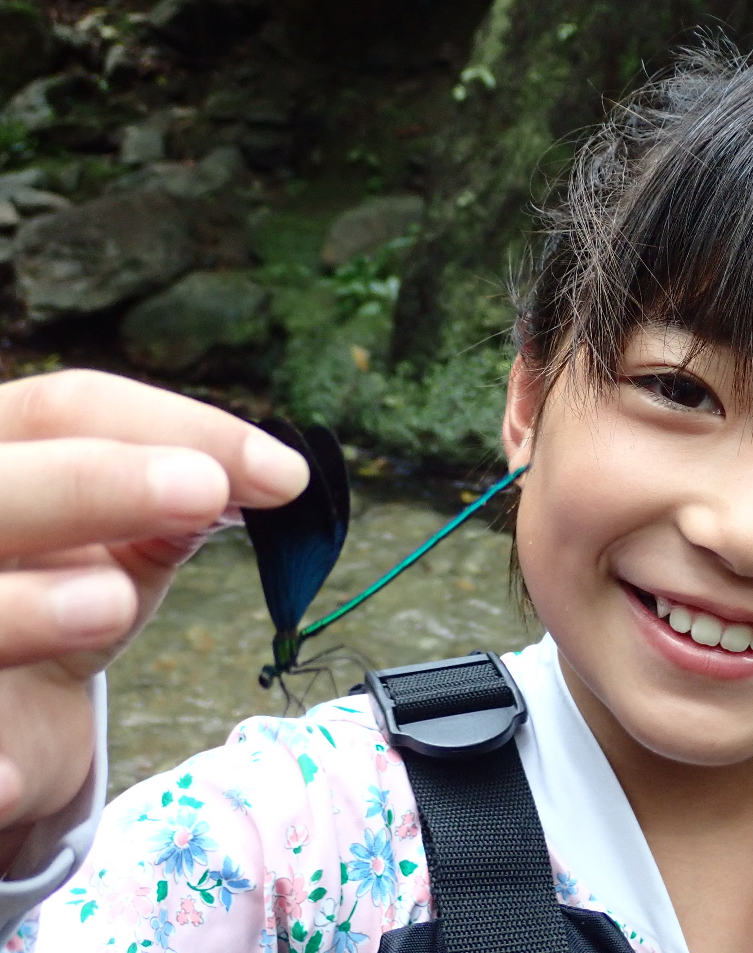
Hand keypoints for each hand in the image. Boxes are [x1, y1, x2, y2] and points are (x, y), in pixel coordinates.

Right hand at [0, 370, 308, 868]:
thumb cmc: (57, 594)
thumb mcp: (114, 541)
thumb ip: (172, 506)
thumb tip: (268, 477)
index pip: (66, 409)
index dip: (173, 426)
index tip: (285, 473)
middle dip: (95, 483)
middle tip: (203, 491)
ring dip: (25, 607)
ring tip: (110, 603)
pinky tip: (5, 782)